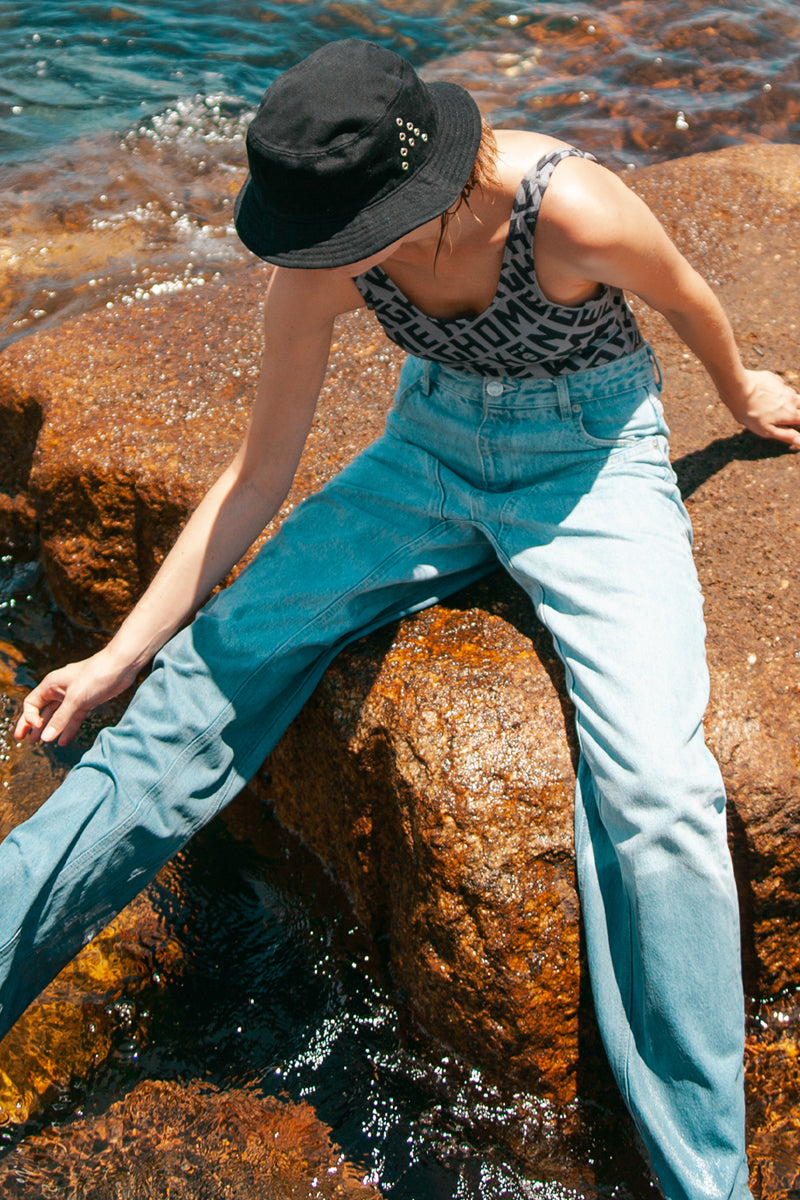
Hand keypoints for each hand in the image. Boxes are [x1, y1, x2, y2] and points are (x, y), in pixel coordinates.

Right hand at [14, 650, 136, 746]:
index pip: (31, 703)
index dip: (30, 718)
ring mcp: (73, 696)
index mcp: (51, 685)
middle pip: (41, 711)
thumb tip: (45, 737)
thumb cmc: (96, 675)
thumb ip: (60, 718)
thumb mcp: (76, 698)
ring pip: (57, 716)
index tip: (37, 729)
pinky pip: (73, 718)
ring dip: (50, 729)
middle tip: (26, 741)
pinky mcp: (86, 701)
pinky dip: (68, 728)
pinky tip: (63, 741)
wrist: (122, 665)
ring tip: (41, 745)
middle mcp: (60, 690)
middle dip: (34, 726)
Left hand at [724, 369, 799, 448]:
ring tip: (776, 405)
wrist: (738, 389)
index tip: (795, 422)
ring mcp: (783, 387)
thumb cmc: (750, 413)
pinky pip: (780, 385)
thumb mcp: (766, 430)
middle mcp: (791, 399)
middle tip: (791, 415)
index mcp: (790, 414)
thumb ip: (785, 435)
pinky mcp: (774, 378)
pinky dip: (777, 390)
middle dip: (799, 410)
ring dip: (790, 400)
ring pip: (792, 394)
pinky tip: (766, 393)